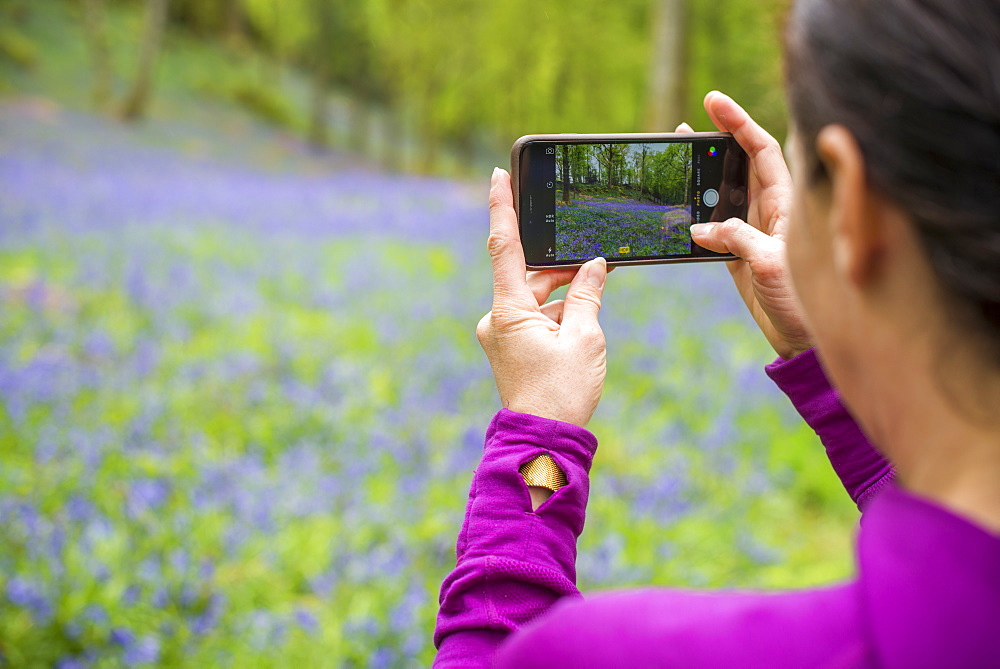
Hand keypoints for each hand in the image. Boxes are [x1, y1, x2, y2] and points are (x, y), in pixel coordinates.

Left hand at [476, 168, 608, 427]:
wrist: (544, 441)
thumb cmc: (563, 392)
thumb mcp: (585, 338)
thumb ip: (587, 295)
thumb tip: (593, 266)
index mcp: (508, 311)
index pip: (503, 246)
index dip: (501, 208)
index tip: (498, 174)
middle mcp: (498, 319)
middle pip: (529, 275)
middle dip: (561, 266)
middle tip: (592, 254)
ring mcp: (503, 334)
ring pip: (536, 298)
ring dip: (565, 295)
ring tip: (596, 296)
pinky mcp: (511, 348)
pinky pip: (535, 317)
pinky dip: (559, 314)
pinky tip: (584, 320)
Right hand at [683, 91, 812, 359]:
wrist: (802, 342)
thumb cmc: (802, 303)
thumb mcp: (769, 265)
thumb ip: (736, 239)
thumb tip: (700, 229)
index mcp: (786, 204)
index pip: (762, 150)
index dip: (738, 123)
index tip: (713, 102)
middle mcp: (771, 212)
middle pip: (740, 166)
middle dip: (715, 144)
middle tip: (684, 130)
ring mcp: (754, 233)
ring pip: (724, 195)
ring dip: (702, 180)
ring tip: (677, 162)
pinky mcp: (739, 256)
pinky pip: (714, 229)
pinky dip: (695, 219)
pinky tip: (677, 214)